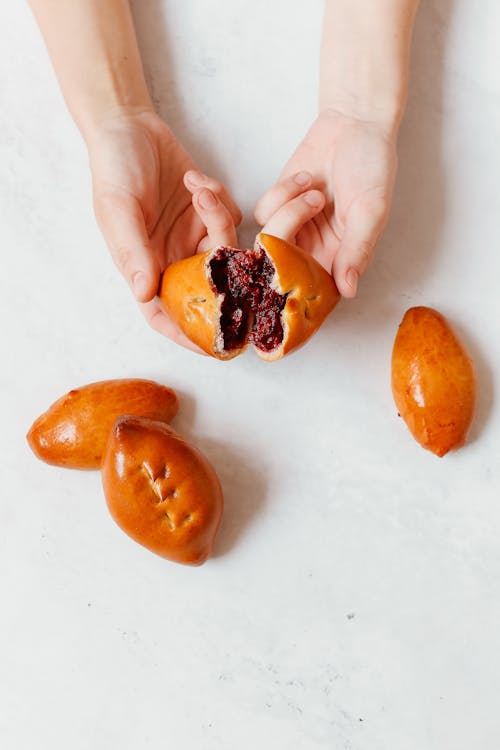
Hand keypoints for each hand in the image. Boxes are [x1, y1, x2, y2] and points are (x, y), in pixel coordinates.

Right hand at [86, 109, 241, 350]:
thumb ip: (133, 252)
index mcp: (145, 267)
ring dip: (217, 219)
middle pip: (206, 285)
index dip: (188, 334)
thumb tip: (145, 293)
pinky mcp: (207, 212)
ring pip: (224, 249)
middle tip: (238, 262)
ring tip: (195, 189)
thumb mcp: (119, 209)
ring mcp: (191, 235)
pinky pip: (231, 219)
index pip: (165, 314)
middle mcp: (171, 257)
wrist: (129, 126)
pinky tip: (195, 179)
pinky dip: (220, 201)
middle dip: (222, 273)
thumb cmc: (114, 168)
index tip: (215, 348)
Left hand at [254, 109, 397, 296]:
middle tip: (311, 212)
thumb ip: (356, 251)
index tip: (297, 272)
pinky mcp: (277, 207)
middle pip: (284, 269)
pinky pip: (263, 214)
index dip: (302, 287)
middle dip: (291, 242)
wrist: (352, 126)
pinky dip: (281, 194)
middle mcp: (315, 250)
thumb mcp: (370, 211)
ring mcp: (294, 229)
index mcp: (341, 259)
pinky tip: (305, 179)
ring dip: (290, 212)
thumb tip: (348, 291)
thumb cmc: (371, 168)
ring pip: (270, 240)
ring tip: (317, 191)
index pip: (317, 291)